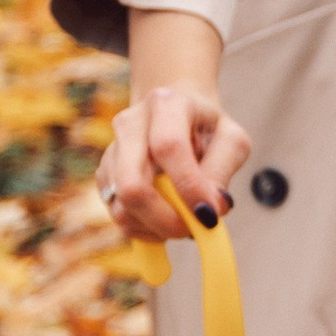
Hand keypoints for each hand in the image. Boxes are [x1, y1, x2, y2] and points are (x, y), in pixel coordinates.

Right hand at [100, 12, 248, 243]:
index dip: (188, 186)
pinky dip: (145, 229)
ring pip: (121, 206)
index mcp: (166, 104)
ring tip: (183, 221)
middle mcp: (130, 123)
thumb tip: (209, 210)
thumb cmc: (207, 131)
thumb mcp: (231, 141)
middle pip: (131, 184)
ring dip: (156, 227)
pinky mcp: (104, 175)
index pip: (168, 147)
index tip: (209, 215)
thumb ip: (222, 171)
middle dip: (164, 219)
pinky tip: (166, 219)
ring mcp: (112, 150)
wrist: (175, 117)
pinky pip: (119, 215)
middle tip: (192, 230)